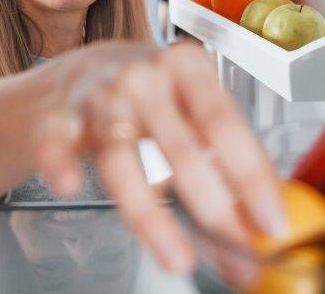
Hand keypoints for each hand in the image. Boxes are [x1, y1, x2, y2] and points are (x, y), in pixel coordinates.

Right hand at [33, 41, 285, 273]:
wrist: (72, 75)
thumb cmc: (142, 93)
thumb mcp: (187, 103)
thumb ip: (223, 152)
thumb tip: (263, 216)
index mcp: (185, 66)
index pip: (225, 124)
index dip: (251, 177)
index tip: (270, 220)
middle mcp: (141, 76)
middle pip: (181, 148)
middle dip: (215, 211)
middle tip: (237, 254)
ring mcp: (96, 98)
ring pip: (123, 160)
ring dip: (152, 217)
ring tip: (178, 257)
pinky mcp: (54, 121)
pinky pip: (57, 147)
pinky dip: (62, 166)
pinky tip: (71, 184)